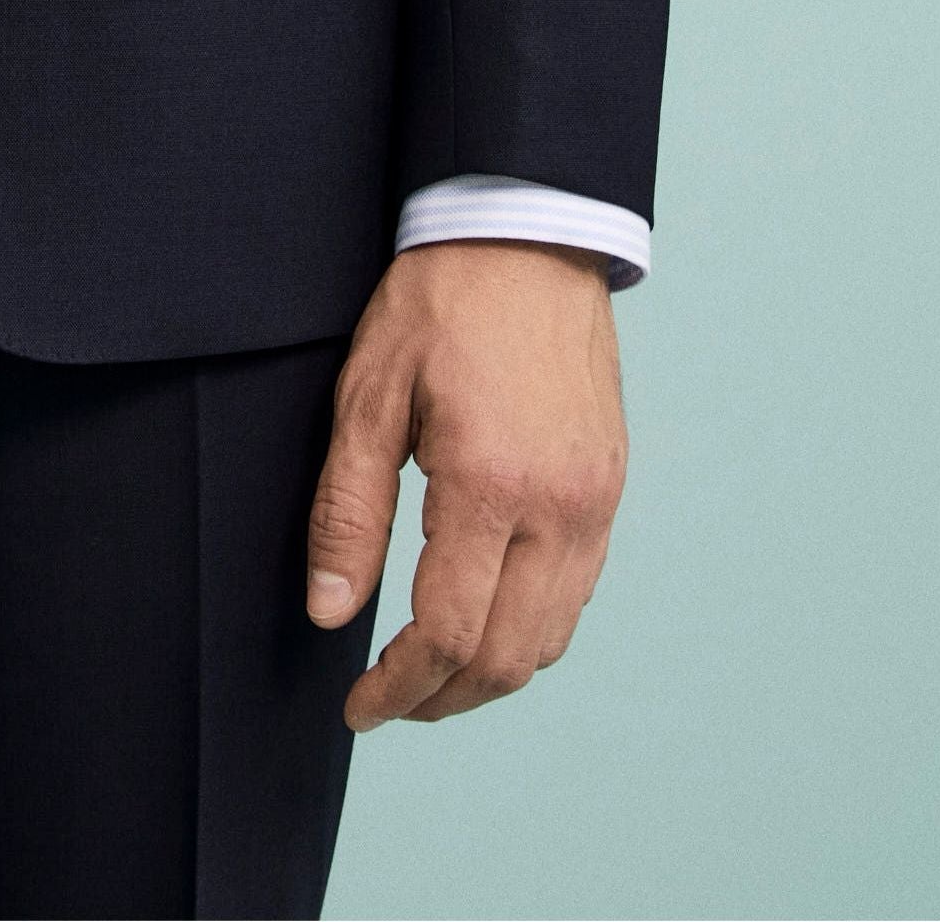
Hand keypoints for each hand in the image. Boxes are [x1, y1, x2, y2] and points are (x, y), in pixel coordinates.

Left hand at [305, 240, 626, 728]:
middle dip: (441, 699)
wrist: (527, 233)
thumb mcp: (368, 392)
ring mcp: (595, 502)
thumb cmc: (439, 301)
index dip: (398, 688)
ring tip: (428, 672)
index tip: (358, 706)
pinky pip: (576, 595)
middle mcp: (558, 508)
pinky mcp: (609, 489)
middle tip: (386, 701)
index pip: (446, 632)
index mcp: (490, 484)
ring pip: (550, 641)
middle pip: (505, 658)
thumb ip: (347, 510)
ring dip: (488, 675)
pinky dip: (529, 630)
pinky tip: (482, 615)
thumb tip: (330, 613)